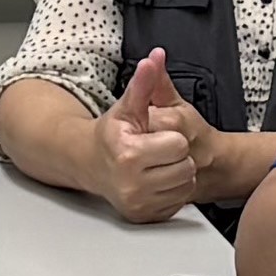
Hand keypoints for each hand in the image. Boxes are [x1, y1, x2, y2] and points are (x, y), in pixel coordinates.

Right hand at [96, 48, 206, 222]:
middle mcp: (131, 182)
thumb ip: (144, 83)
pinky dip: (172, 191)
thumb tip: (154, 59)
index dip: (170, 137)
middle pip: (185, 166)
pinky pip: (178, 202)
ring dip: (176, 174)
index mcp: (128, 153)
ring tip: (156, 164)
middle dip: (175, 155)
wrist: (91, 163)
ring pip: (185, 186)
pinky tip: (155, 180)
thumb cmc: (112, 135)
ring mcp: (137, 202)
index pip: (178, 145)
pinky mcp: (143, 216)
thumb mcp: (128, 107)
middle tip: (156, 150)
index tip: (154, 135)